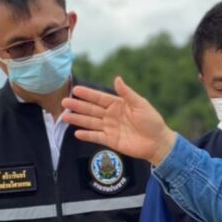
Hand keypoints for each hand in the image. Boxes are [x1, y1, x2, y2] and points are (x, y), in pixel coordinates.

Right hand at [61, 77, 177, 164]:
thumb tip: (117, 78)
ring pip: (91, 122)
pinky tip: (77, 132)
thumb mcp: (140, 104)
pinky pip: (96, 137)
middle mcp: (111, 116)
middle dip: (78, 106)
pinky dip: (87, 135)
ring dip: (78, 119)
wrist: (158, 142)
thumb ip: (127, 93)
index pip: (99, 98)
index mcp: (118, 104)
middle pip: (91, 110)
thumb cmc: (152, 121)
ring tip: (65, 116)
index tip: (75, 89)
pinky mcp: (111, 141)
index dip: (87, 94)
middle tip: (64, 102)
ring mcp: (110, 128)